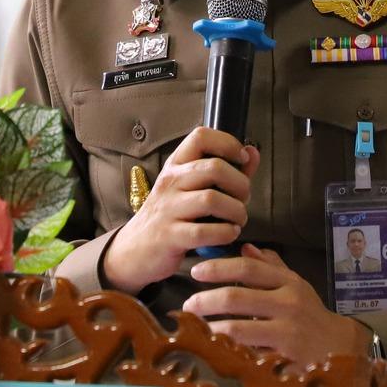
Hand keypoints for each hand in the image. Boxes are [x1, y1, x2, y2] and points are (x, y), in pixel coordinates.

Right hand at [100, 127, 260, 291]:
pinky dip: (225, 233)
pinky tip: (228, 234)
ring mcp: (168, 208)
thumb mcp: (191, 189)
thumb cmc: (170, 217)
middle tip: (244, 199)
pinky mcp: (170, 236)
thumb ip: (227, 171)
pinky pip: (205, 231)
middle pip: (215, 168)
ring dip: (236, 211)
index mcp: (176, 166)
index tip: (242, 159)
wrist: (134, 250)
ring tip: (238, 220)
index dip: (228, 143)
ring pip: (212, 199)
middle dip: (240, 184)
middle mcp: (171, 182)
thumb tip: (252, 152)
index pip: (201, 137)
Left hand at [181, 243, 372, 364]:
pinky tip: (212, 348)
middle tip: (187, 304)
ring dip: (210, 327)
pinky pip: (247, 351)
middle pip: (236, 296)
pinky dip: (226, 350)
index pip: (248, 267)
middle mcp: (288, 302)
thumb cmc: (311, 315)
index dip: (218, 267)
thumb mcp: (296, 286)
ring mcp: (286, 330)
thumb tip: (245, 247)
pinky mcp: (283, 355)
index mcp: (288, 282)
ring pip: (237, 326)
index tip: (196, 270)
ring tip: (194, 327)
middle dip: (206, 300)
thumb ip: (271, 267)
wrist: (339, 347)